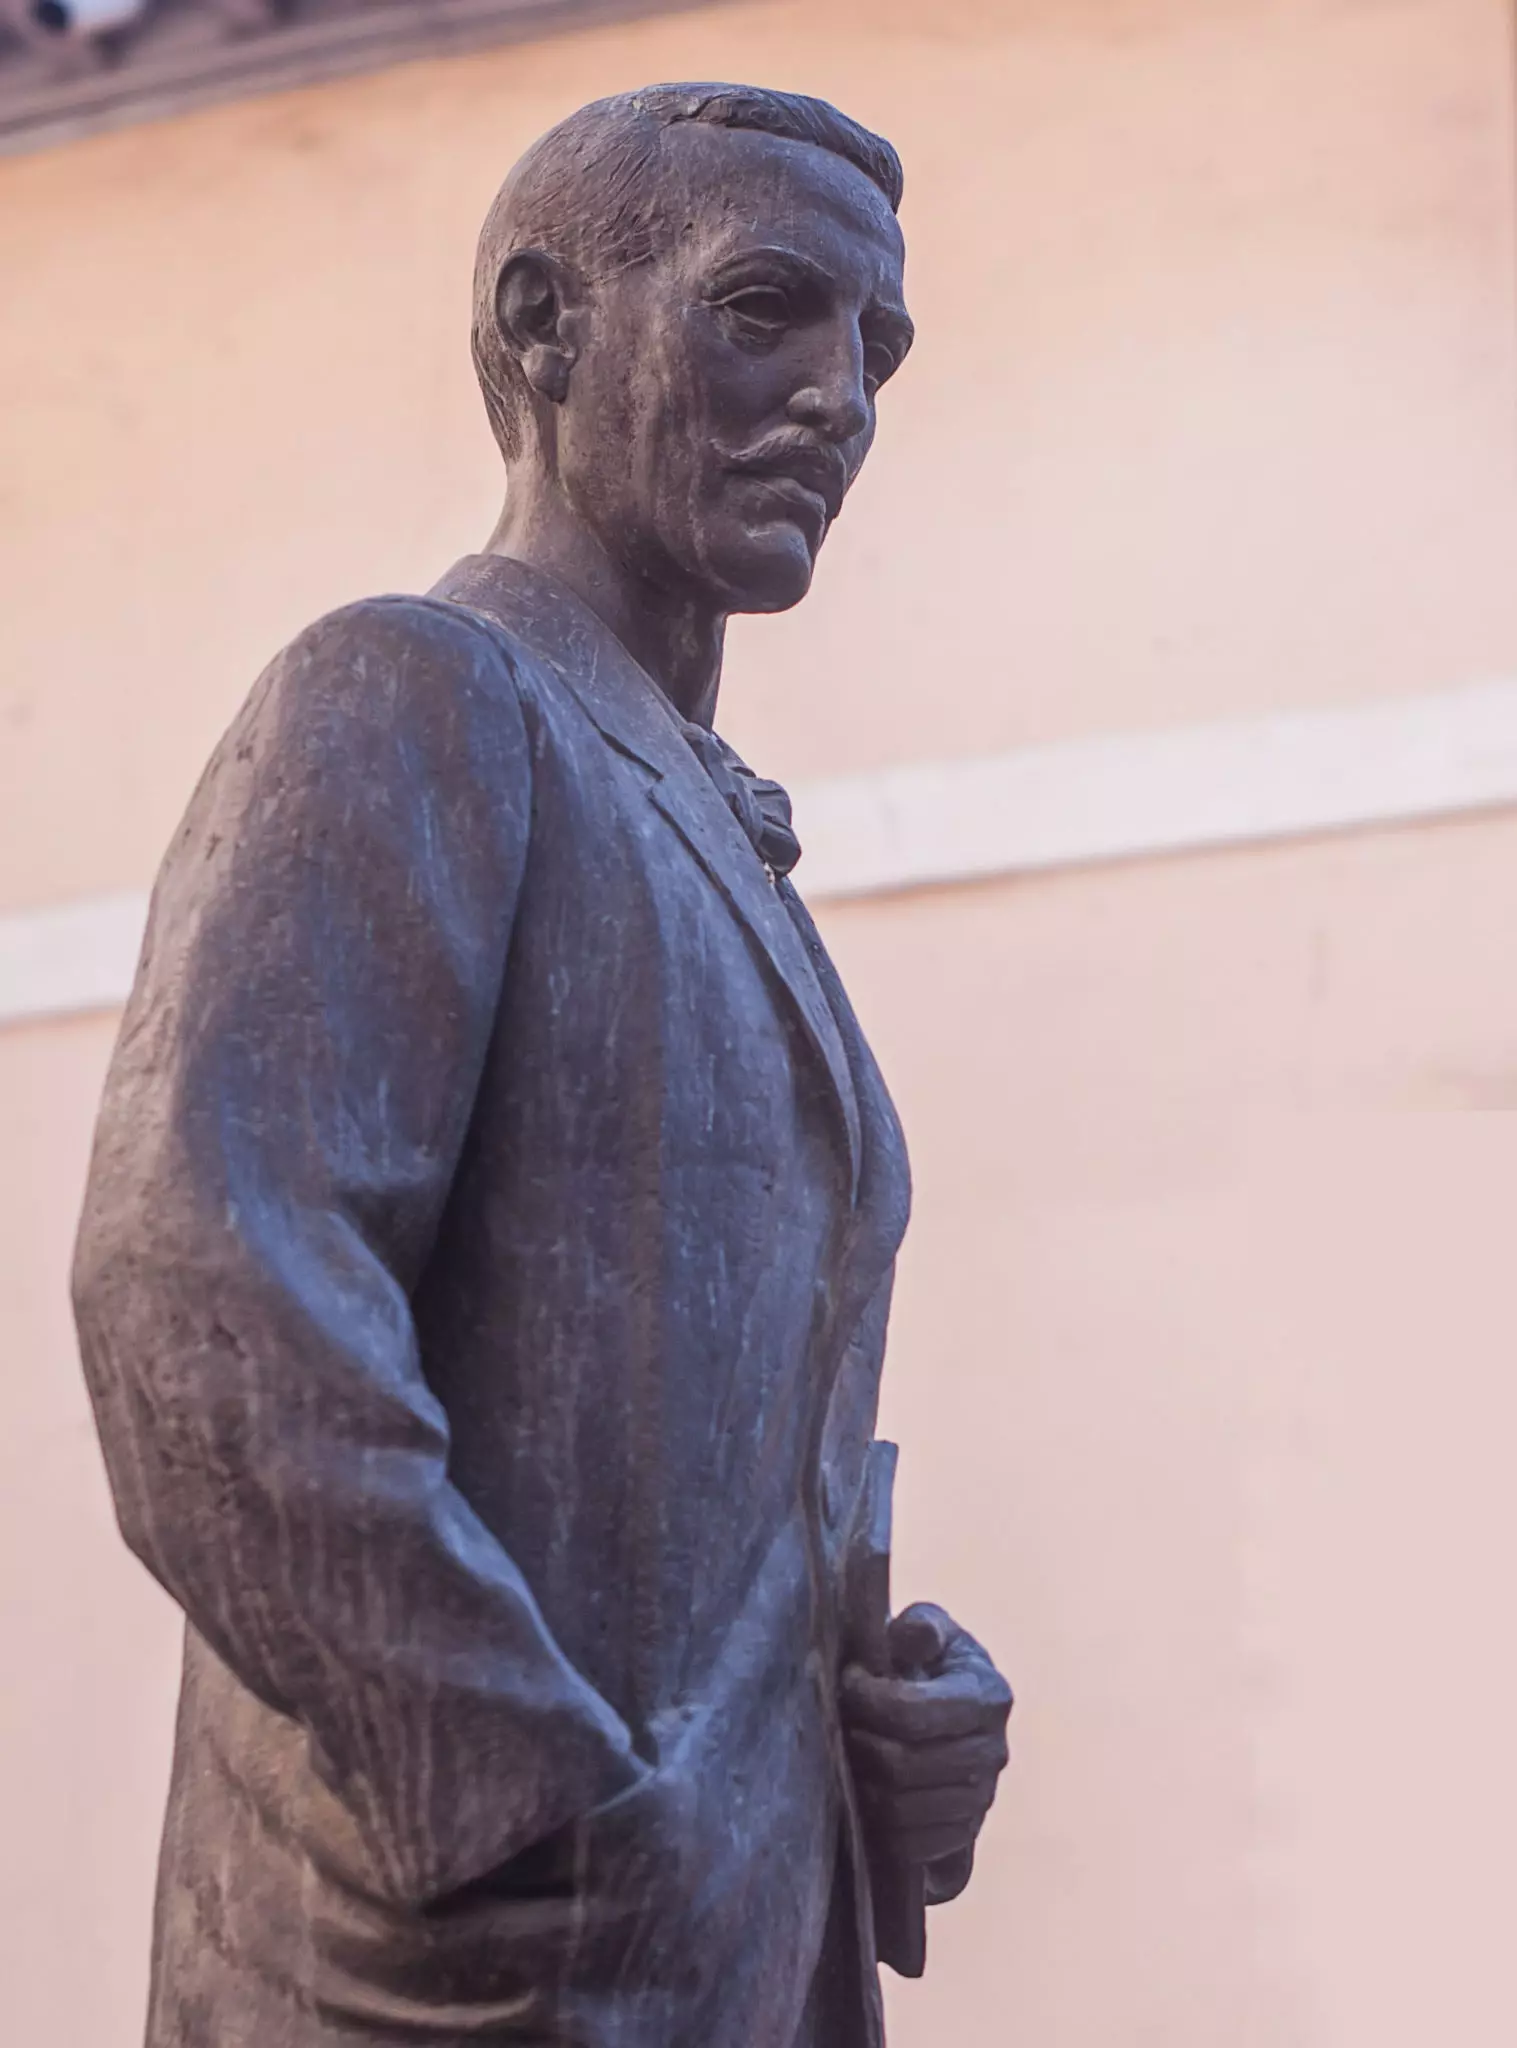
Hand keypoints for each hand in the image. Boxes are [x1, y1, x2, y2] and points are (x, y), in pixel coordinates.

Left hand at [840, 1602, 1010, 1873]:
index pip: (914, 1712)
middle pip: (904, 1765)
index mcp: (988, 1696)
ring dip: (863, 1784)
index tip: (847, 1681)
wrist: (938, 1712)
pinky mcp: (962, 1836)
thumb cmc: (923, 1662)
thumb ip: (921, 1626)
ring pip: (903, 1809)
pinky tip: (863, 1791)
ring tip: (846, 1754)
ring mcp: (981, 1800)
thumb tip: (915, 1635)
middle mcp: (993, 1752)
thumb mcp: (925, 1629)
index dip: (868, 1699)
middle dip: (859, 1743)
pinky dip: (879, 1825)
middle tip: (837, 1721)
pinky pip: (911, 1846)